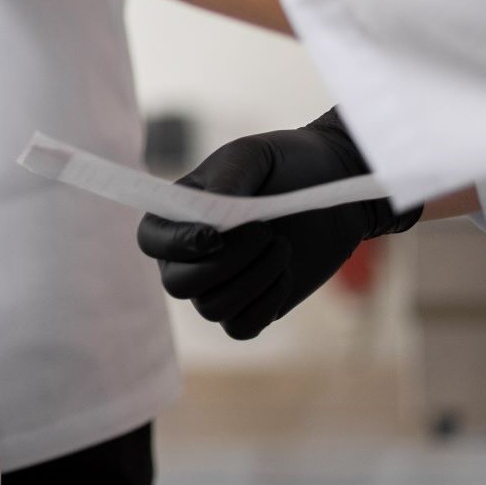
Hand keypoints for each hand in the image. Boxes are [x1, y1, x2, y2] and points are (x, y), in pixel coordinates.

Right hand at [133, 112, 420, 339]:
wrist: (334, 186)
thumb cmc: (284, 165)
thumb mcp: (252, 157)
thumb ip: (226, 181)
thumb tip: (209, 220)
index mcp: (179, 215)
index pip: (151, 240)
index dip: (176, 244)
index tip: (215, 236)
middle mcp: (190, 256)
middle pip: (178, 284)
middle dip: (225, 264)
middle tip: (266, 233)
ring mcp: (220, 285)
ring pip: (212, 307)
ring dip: (252, 280)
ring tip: (282, 247)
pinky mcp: (251, 307)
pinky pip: (241, 327)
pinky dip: (265, 304)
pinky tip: (284, 274)